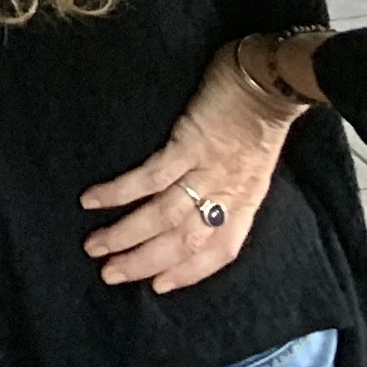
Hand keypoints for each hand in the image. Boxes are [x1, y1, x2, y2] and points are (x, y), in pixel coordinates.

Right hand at [81, 46, 300, 291]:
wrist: (273, 80)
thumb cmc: (261, 117)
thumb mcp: (254, 163)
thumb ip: (230, 186)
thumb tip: (200, 206)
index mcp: (245, 202)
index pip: (219, 251)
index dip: (189, 273)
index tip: (158, 287)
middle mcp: (226, 194)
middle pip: (184, 241)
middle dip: (145, 261)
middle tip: (110, 274)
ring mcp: (207, 170)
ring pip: (164, 215)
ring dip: (126, 234)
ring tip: (95, 246)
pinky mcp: (189, 143)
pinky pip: (150, 176)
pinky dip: (120, 192)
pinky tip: (93, 200)